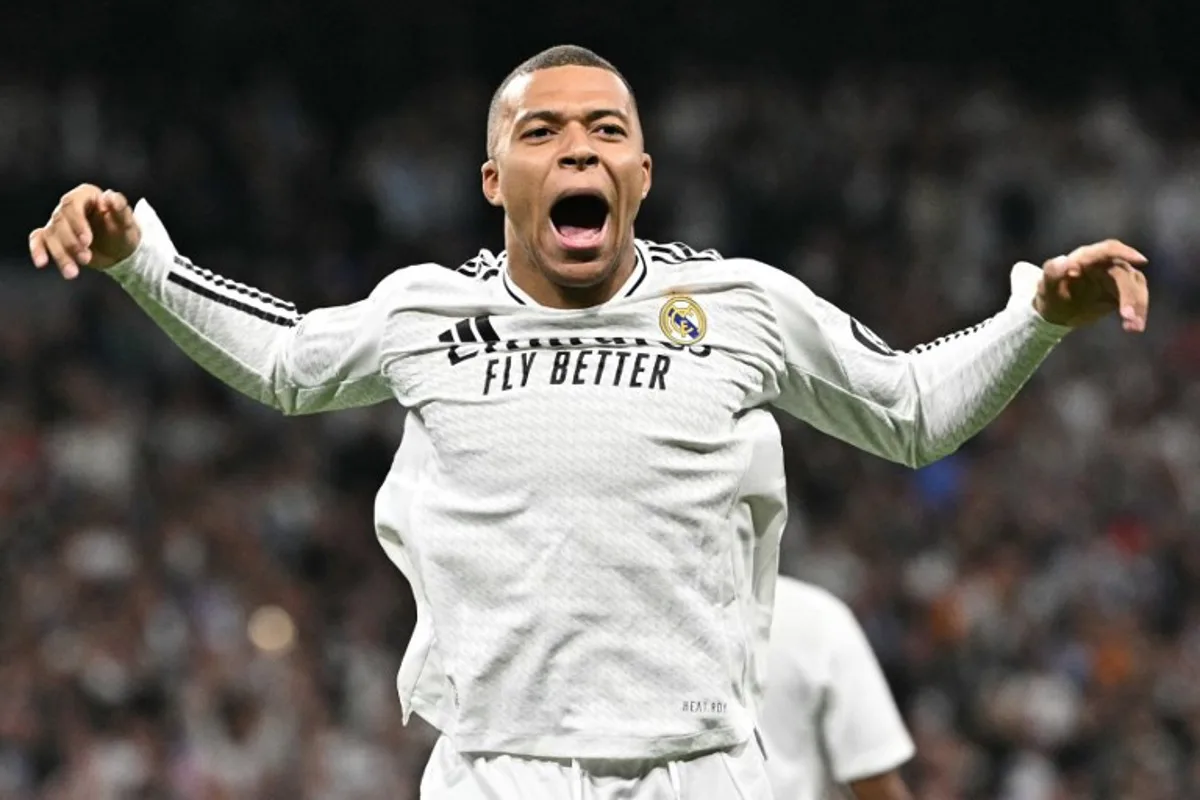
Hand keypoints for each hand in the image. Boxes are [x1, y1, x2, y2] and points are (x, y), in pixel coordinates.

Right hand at [29, 184, 140, 278]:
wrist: (119, 249)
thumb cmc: (123, 232)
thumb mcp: (127, 223)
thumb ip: (120, 210)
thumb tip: (110, 196)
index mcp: (86, 196)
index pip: (72, 204)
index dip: (77, 223)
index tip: (87, 241)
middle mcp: (69, 206)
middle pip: (59, 221)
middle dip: (71, 243)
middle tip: (86, 259)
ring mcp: (58, 221)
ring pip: (51, 235)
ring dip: (60, 254)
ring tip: (72, 273)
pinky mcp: (53, 237)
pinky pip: (39, 240)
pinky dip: (38, 250)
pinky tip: (41, 263)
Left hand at [1034, 239, 1148, 331]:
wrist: (1057, 313)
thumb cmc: (1050, 295)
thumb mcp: (1045, 287)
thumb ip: (1053, 272)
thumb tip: (1064, 260)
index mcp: (1086, 258)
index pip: (1108, 249)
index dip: (1125, 252)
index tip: (1141, 260)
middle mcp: (1104, 264)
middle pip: (1125, 274)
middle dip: (1129, 295)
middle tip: (1128, 316)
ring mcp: (1116, 278)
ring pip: (1135, 286)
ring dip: (1138, 306)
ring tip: (1133, 327)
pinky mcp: (1122, 293)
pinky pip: (1136, 299)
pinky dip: (1138, 312)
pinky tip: (1134, 327)